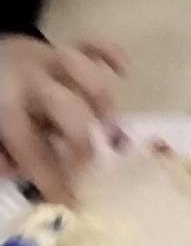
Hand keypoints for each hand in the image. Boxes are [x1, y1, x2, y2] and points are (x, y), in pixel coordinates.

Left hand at [0, 35, 124, 202]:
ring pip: (84, 73)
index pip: (31, 147)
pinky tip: (124, 71)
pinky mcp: (65, 47)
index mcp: (7, 106)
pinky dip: (111, 55)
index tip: (69, 201)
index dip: (50, 177)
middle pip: (66, 107)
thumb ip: (2, 152)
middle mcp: (31, 82)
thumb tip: (17, 171)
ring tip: (109, 125)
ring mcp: (51, 61)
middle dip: (83, 139)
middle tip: (90, 163)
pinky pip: (92, 44)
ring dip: (102, 101)